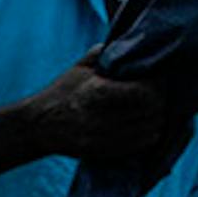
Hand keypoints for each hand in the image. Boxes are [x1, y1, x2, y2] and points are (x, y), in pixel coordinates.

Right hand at [36, 64, 190, 177]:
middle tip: (156, 93)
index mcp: (98, 93)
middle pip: (152, 111)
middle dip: (159, 100)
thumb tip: (131, 43)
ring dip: (156, 118)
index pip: (145, 92)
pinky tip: (142, 124)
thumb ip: (106, 54)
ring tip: (150, 109)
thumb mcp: (81, 68)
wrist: (38, 126)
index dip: (156, 84)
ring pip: (151, 130)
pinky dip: (148, 134)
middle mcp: (102, 119)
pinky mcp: (105, 152)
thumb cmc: (61, 92)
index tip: (154, 77)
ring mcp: (103, 139)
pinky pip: (141, 145)